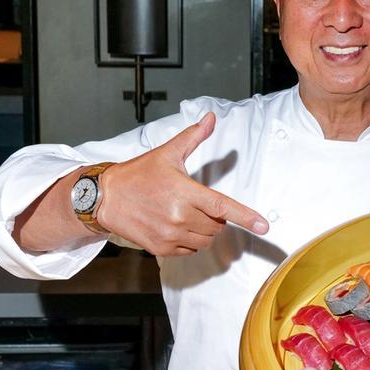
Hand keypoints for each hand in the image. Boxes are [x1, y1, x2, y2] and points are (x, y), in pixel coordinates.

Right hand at [96, 112, 267, 255]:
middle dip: (216, 216)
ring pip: (207, 239)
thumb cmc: (137, 174)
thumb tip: (210, 119)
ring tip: (188, 214)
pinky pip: (191, 250)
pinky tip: (178, 226)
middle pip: (217, 225)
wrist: (105, 197)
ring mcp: (170, 235)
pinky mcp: (161, 248)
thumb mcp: (167, 153)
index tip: (264, 226)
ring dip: (206, 230)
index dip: (246, 217)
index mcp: (184, 192)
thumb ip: (193, 138)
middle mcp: (179, 216)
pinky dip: (192, 241)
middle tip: (198, 203)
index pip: (223, 207)